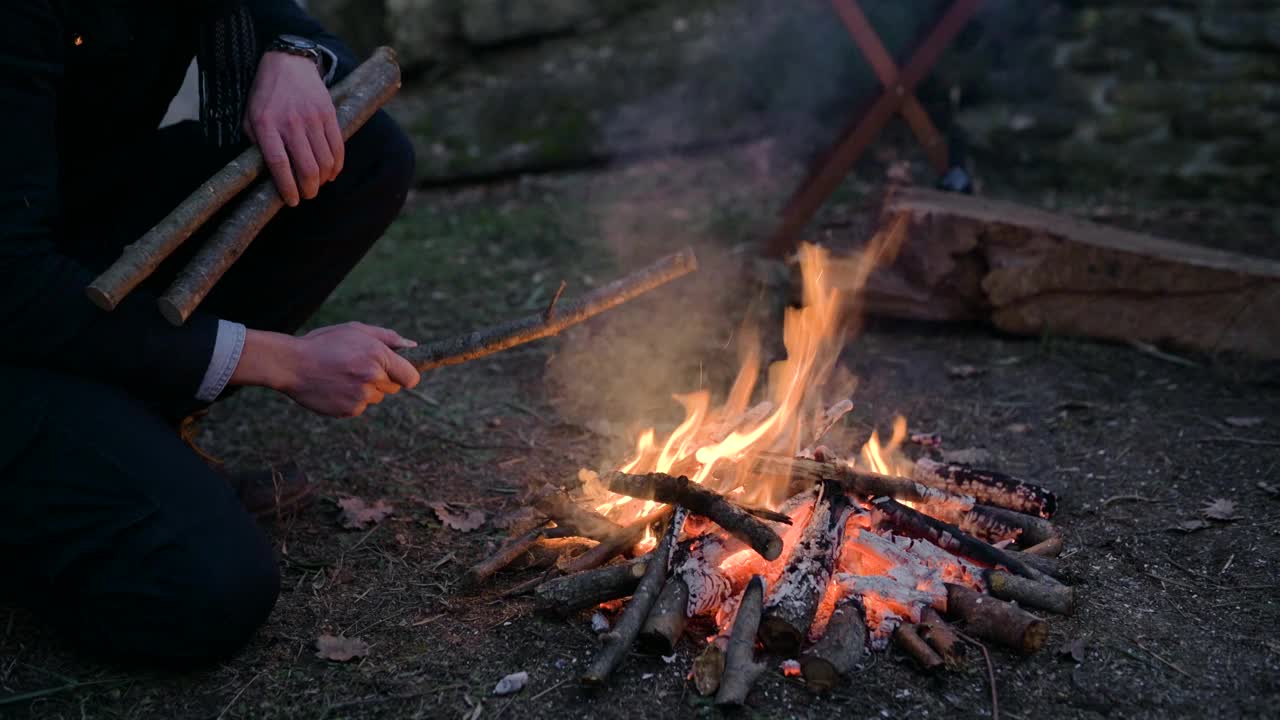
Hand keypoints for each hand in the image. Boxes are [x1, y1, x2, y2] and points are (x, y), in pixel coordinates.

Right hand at [232, 323, 420, 417]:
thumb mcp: (356, 330)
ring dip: (366, 389)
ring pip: (376, 397)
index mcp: (378, 356)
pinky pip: (360, 407)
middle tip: (358, 367)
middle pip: (393, 388)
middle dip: (383, 379)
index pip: (411, 377)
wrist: (291, 364)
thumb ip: (388, 338)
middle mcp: (372, 378)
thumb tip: (413, 346)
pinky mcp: (349, 410)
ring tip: (342, 376)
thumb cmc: (324, 343)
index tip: (399, 373)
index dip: (406, 375)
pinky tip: (335, 387)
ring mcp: (361, 397)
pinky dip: (351, 399)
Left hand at [244, 51, 344, 206]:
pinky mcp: (329, 114)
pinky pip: (337, 147)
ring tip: (318, 184)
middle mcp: (291, 123)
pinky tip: (331, 172)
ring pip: (324, 161)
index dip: (287, 187)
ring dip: (323, 179)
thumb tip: (267, 173)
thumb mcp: (250, 117)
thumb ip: (256, 143)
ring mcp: (312, 118)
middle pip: (306, 167)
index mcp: (267, 125)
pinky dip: (336, 165)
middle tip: (307, 195)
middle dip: (309, 189)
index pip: (279, 164)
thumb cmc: (266, 95)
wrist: (288, 63)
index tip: (291, 201)